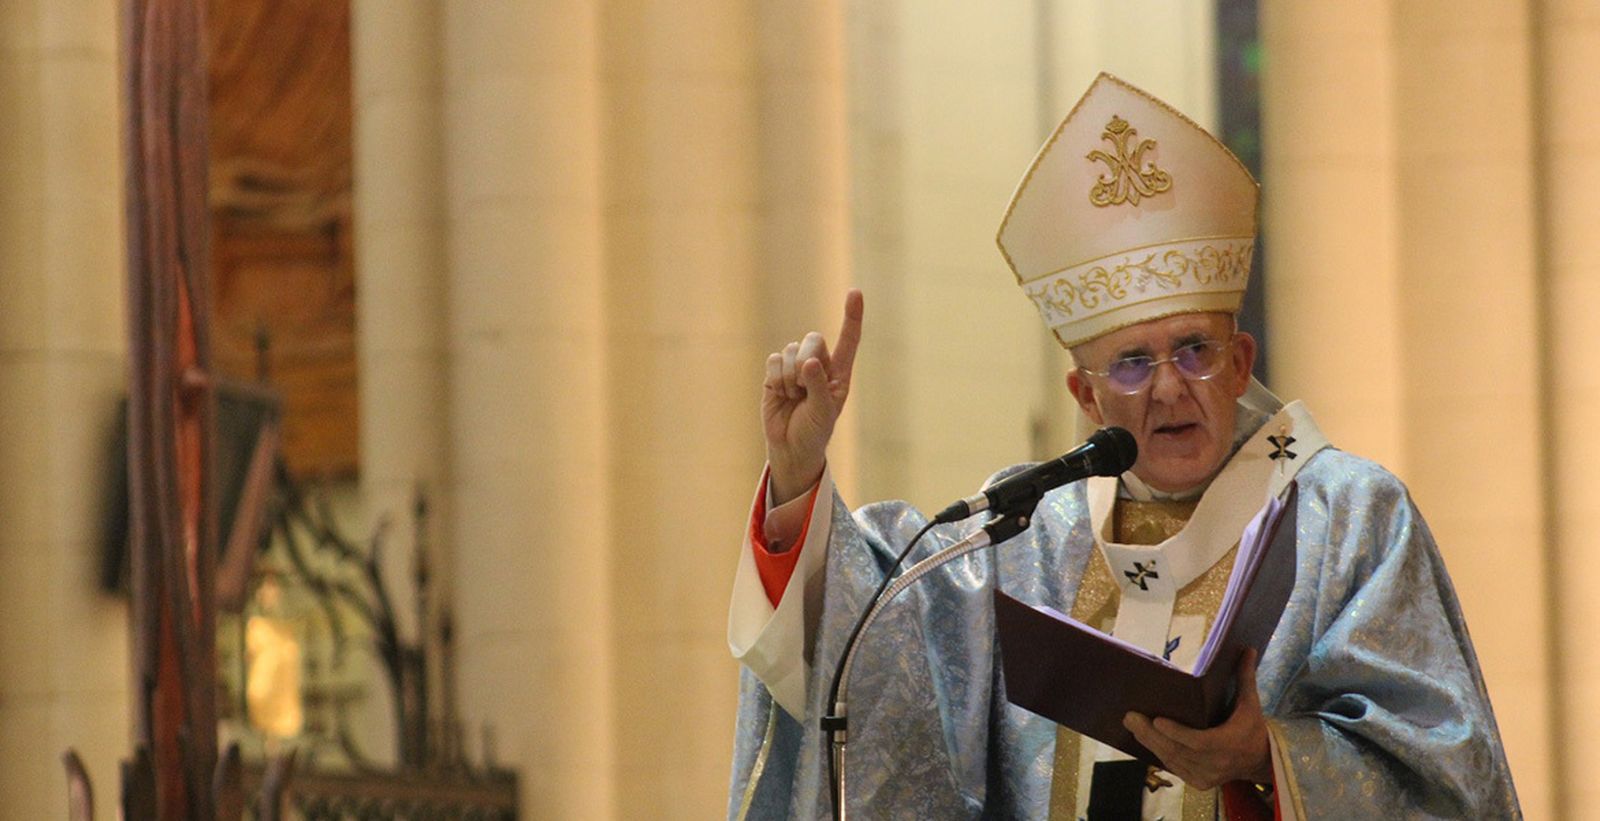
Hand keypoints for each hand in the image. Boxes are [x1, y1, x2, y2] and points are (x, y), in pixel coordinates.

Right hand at [762, 289, 863, 503]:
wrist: (790, 447)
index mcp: (839, 373)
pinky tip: (780, 394)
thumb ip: (818, 386)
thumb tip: (808, 362)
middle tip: (803, 387)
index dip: (852, 316)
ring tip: (793, 397)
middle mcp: (819, 364)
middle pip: (812, 339)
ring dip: (789, 377)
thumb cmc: (815, 431)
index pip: (848, 339)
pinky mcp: (775, 372)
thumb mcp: (823, 413)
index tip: (855, 292)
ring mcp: (796, 367)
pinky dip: (776, 378)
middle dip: (805, 359)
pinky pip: (774, 359)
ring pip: (790, 350)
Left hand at [1122, 649, 1272, 789]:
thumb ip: (1245, 676)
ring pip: (1172, 760)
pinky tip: (1143, 738)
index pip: (1199, 742)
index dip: (1177, 733)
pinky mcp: (1199, 783)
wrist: (1259, 761)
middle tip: (1130, 717)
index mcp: (1230, 743)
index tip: (1157, 720)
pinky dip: (1158, 753)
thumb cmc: (1251, 726)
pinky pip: (1174, 767)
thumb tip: (1247, 647)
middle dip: (1151, 734)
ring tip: (1131, 724)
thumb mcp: (1250, 702)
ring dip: (1149, 743)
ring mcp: (1207, 777)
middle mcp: (1217, 764)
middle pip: (1178, 751)